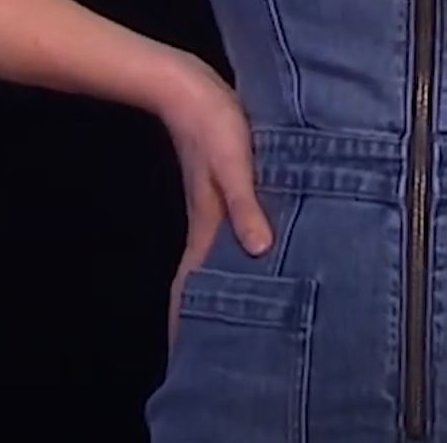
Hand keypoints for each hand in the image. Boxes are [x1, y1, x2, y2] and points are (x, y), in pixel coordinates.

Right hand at [154, 54, 272, 352]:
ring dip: (228, 282)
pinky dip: (240, 248)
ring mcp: (217, 205)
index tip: (187, 360)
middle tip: (224, 348)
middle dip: (210, 313)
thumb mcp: (233, 162)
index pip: (193, 286)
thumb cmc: (211, 123)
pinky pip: (234, 229)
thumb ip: (245, 203)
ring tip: (248, 311)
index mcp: (209, 225)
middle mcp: (211, 222)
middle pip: (207, 278)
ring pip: (222, 256)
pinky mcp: (226, 186)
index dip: (187, 322)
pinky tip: (260, 249)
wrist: (186, 84)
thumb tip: (258, 249)